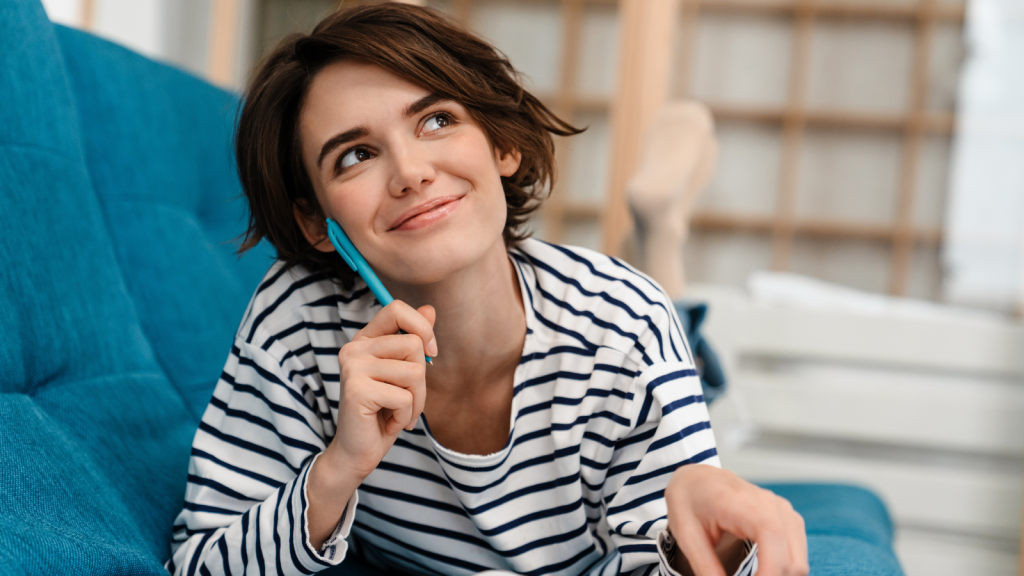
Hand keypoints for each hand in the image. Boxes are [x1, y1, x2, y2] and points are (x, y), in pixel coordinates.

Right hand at [307, 301, 435, 547]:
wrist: (357, 453)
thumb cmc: (383, 414)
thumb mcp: (404, 376)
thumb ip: (414, 341)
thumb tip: (430, 309)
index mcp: (365, 340)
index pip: (396, 309)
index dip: (421, 327)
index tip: (431, 353)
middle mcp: (354, 348)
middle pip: (414, 345)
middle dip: (422, 380)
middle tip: (407, 402)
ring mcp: (353, 367)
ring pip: (414, 372)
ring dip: (416, 402)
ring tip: (399, 414)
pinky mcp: (356, 389)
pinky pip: (404, 397)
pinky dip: (405, 416)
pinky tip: (388, 424)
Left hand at [665, 464, 808, 575]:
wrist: (698, 479)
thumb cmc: (690, 500)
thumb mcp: (688, 536)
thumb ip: (706, 568)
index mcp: (744, 503)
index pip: (772, 539)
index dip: (768, 574)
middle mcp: (772, 506)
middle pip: (791, 561)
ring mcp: (785, 512)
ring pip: (798, 563)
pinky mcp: (789, 520)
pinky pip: (797, 556)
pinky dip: (782, 572)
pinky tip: (759, 575)